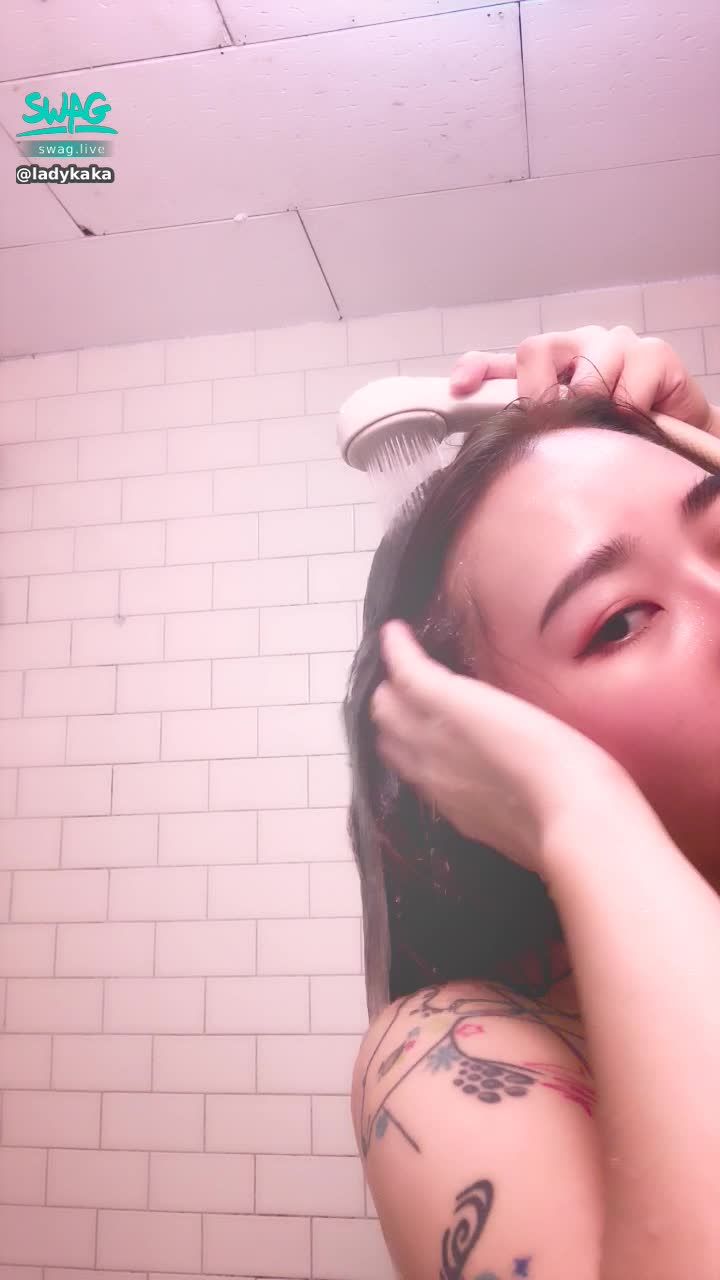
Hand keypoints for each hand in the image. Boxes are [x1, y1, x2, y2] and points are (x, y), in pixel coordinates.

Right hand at [371, 621, 630, 879]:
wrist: (568, 812)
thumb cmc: (564, 822)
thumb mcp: (524, 823)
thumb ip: (511, 809)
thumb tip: (525, 807)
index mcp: (452, 800)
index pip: (413, 769)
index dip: (413, 746)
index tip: (424, 726)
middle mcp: (430, 772)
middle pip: (392, 737)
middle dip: (395, 714)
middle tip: (406, 688)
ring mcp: (434, 735)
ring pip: (388, 708)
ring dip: (394, 686)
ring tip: (402, 661)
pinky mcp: (447, 701)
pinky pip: (409, 672)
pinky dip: (400, 650)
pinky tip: (396, 631)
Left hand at [449, 325, 718, 434]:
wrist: (678, 443)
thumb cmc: (617, 439)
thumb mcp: (567, 442)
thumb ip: (533, 438)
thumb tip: (493, 454)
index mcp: (549, 368)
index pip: (501, 360)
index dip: (477, 368)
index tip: (459, 388)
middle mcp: (576, 348)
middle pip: (536, 350)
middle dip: (541, 393)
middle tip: (557, 425)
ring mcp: (615, 345)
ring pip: (587, 367)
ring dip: (593, 405)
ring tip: (605, 429)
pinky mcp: (653, 353)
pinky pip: (630, 377)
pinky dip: (630, 405)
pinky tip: (637, 421)